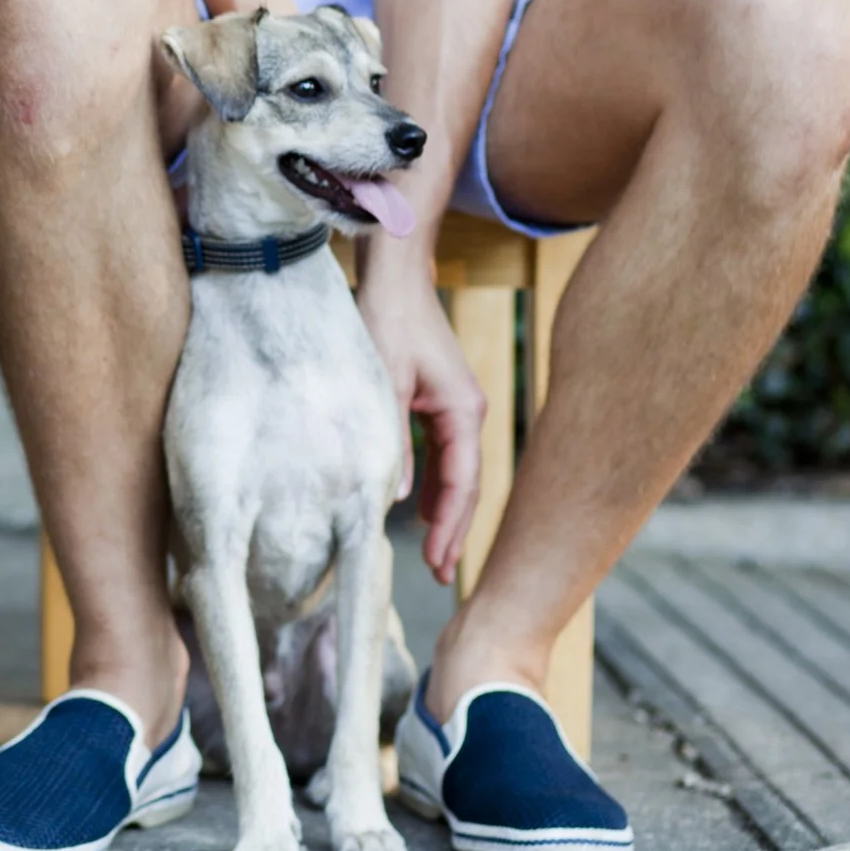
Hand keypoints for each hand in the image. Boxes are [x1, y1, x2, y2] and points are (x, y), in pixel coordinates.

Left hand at [359, 253, 487, 585]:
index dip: (450, 526)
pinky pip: (442, 453)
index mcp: (462, 411)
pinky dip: (435, 484)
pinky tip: (420, 508)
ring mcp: (454, 406)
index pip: (462, 482)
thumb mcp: (383, 383)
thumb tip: (394, 497)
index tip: (437, 563)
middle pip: (465, 483)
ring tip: (434, 555)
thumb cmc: (388, 319)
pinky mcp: (437, 400)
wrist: (394, 274)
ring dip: (445, 511)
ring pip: (455, 471)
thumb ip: (391, 440)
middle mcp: (466, 412)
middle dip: (453, 529)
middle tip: (439, 576)